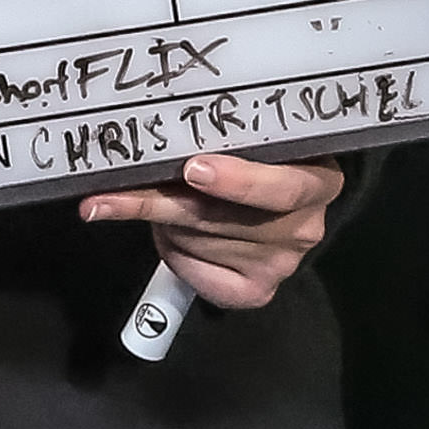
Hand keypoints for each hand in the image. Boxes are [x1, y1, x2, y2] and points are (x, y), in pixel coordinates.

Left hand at [77, 150, 345, 309]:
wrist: (275, 207)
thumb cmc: (258, 161)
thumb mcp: (253, 145)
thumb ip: (223, 142)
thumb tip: (152, 136)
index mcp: (318, 180)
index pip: (283, 188)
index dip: (238, 181)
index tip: (192, 168)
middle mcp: (306, 227)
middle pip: (222, 218)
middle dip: (162, 203)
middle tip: (110, 197)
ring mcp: (282, 265)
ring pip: (199, 241)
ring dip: (164, 222)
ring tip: (161, 203)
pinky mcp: (257, 292)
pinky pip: (196, 273)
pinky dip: (172, 253)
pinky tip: (172, 237)